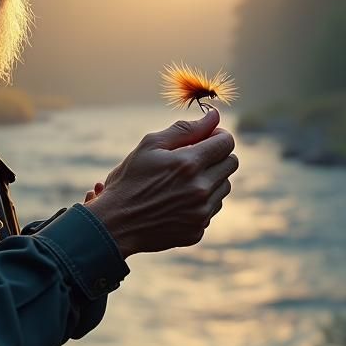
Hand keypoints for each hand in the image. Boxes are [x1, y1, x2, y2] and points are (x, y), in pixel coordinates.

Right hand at [83, 108, 237, 258]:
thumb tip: (214, 115)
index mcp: (189, 164)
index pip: (226, 142)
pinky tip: (178, 201)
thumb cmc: (130, 180)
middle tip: (194, 158)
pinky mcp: (198, 230)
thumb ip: (185, 129)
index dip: (218, 136)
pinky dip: (201, 202)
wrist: (115, 224)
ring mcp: (201, 212)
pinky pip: (212, 208)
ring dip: (210, 179)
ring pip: (224, 187)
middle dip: (216, 156)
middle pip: (230, 164)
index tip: (207, 137)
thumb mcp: (150, 145)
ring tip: (183, 181)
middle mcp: (201, 189)